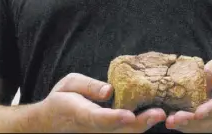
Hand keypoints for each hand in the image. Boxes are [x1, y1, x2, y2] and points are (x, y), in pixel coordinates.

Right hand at [38, 73, 165, 132]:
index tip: (129, 115)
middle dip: (140, 123)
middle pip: (118, 131)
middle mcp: (93, 129)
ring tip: (161, 113)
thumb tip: (110, 90)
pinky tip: (152, 115)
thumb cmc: (60, 99)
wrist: (51, 122)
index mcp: (81, 113)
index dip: (114, 118)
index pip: (99, 118)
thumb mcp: (69, 83)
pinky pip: (123, 133)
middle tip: (159, 113)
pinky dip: (138, 126)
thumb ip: (88, 86)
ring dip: (143, 125)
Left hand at [165, 59, 211, 132]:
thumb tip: (199, 74)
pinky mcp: (209, 126)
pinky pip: (197, 129)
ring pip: (203, 129)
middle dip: (192, 122)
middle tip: (176, 118)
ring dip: (185, 126)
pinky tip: (171, 122)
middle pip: (211, 122)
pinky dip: (184, 126)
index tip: (198, 113)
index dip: (210, 109)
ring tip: (171, 122)